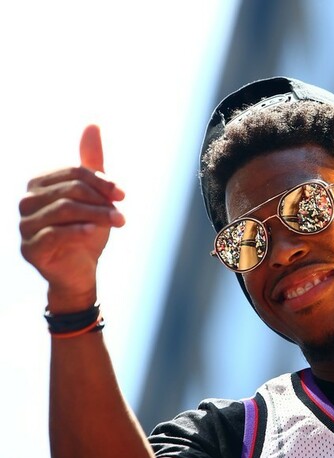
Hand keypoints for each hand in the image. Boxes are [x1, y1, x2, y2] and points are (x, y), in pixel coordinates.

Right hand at [19, 125, 125, 310]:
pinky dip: (79, 231)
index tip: (122, 194)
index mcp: (39, 185)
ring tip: (118, 222)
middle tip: (122, 212)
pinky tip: (95, 233)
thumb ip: (92, 164)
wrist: (81, 270)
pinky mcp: (29, 248)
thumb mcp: (94, 196)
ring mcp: (25, 226)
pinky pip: (54, 234)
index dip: (101, 181)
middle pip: (70, 190)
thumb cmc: (86, 230)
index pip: (72, 173)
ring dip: (96, 215)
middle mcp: (27, 202)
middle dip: (101, 200)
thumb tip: (93, 125)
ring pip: (64, 211)